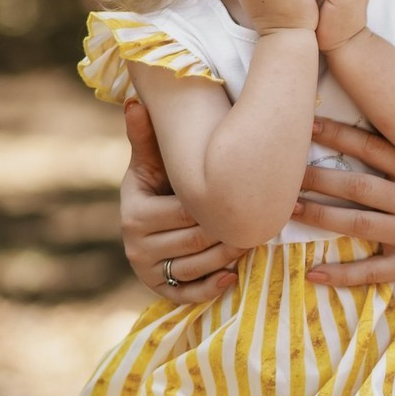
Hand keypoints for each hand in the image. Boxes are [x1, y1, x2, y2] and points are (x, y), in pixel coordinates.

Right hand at [120, 100, 243, 300]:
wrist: (154, 216)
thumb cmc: (163, 181)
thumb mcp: (155, 160)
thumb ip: (147, 136)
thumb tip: (134, 101)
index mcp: (134, 213)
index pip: (186, 213)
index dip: (217, 207)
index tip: (242, 196)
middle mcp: (134, 245)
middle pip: (196, 241)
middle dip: (228, 231)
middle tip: (259, 222)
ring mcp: (146, 270)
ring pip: (197, 266)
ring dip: (228, 257)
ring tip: (251, 242)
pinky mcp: (159, 290)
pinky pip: (189, 294)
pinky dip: (212, 288)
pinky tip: (232, 276)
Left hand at [291, 118, 394, 295]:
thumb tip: (376, 133)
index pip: (373, 147)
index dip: (339, 134)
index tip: (308, 124)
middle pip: (357, 185)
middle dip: (316, 177)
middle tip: (281, 172)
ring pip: (357, 224)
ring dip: (319, 217)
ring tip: (286, 211)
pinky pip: (372, 271)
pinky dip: (342, 274)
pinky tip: (313, 274)